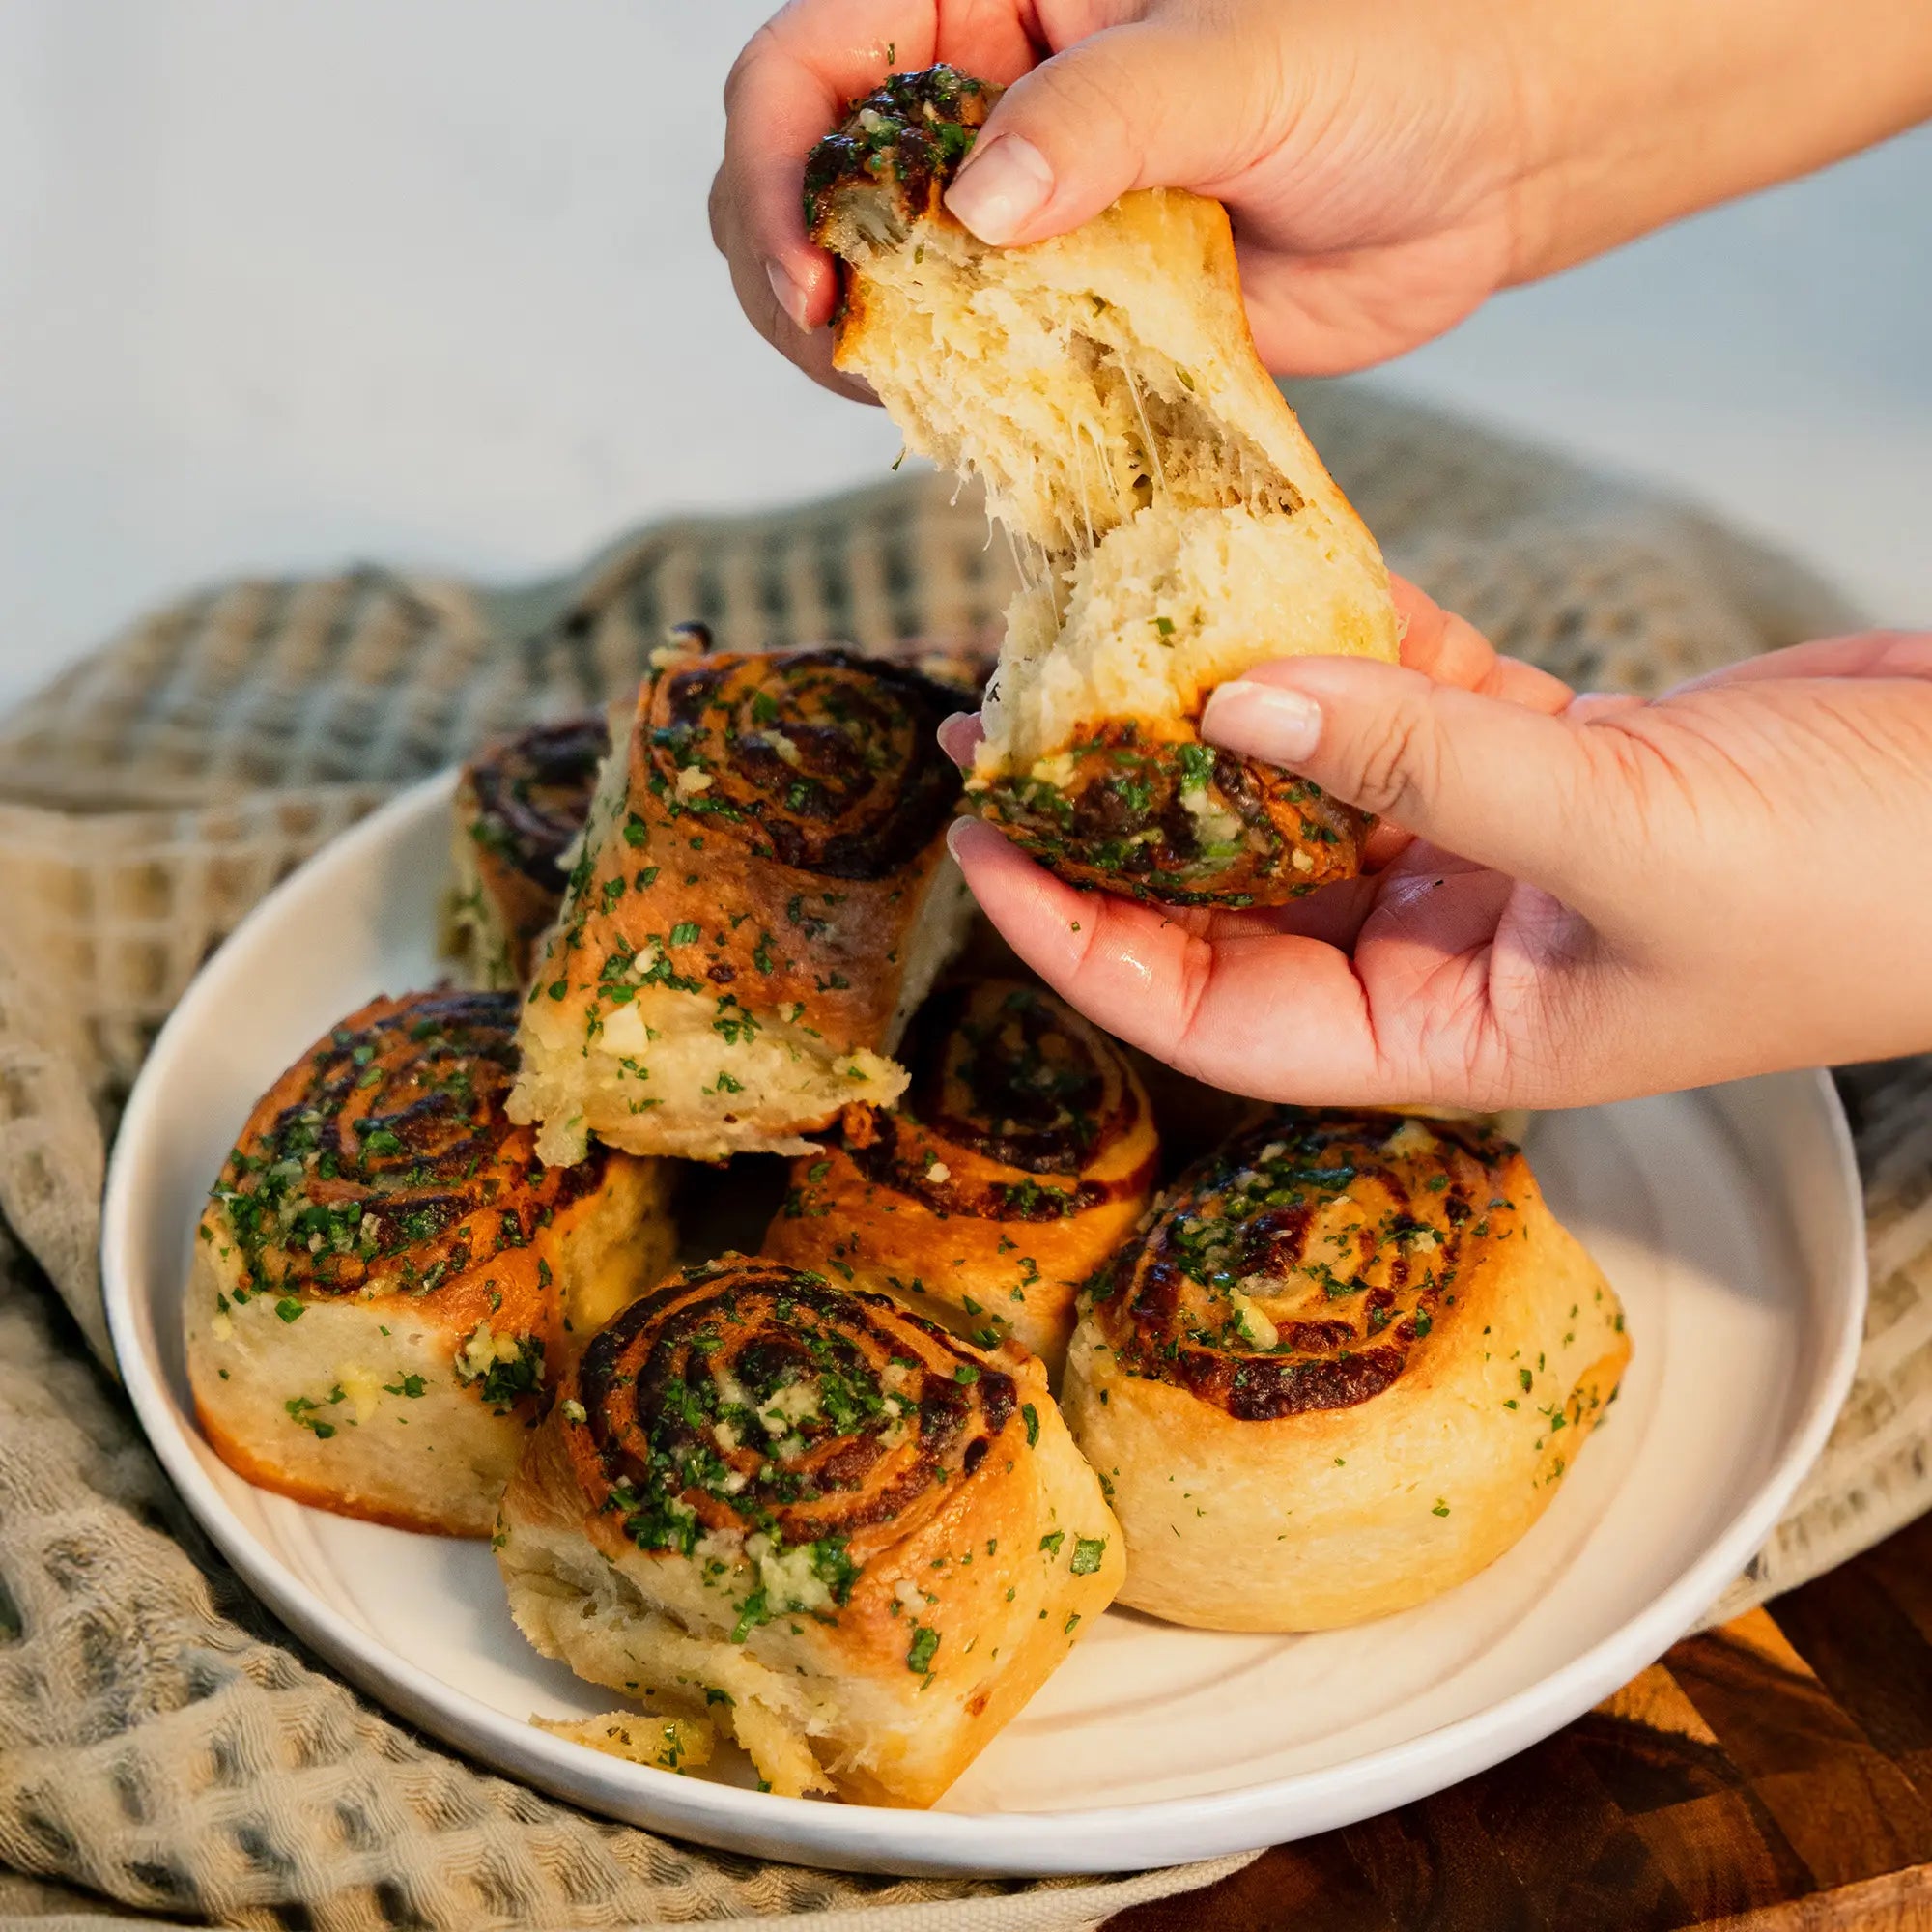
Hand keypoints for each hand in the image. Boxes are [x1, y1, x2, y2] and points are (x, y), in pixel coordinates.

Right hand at [714, 0, 1931, 395]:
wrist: (1487, 161)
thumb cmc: (1393, 57)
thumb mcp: (1244, 61)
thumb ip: (1106, 113)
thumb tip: (977, 203)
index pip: (815, 63)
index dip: (778, 164)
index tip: (808, 270)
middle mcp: (987, 101)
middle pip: (811, 181)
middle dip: (790, 268)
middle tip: (840, 351)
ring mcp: (1021, 215)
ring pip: (873, 283)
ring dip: (855, 347)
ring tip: (891, 390)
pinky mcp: (1070, 310)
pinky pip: (968, 359)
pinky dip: (944, 397)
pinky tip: (958, 420)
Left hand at [943, 584, 1931, 1108]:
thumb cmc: (1872, 886)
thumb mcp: (1627, 833)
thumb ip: (1425, 769)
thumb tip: (1236, 699)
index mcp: (1454, 1040)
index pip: (1217, 1014)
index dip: (1086, 942)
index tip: (987, 846)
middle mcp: (1449, 959)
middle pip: (1234, 897)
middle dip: (1118, 821)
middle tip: (1003, 726)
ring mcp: (1488, 857)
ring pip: (1305, 785)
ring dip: (1210, 714)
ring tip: (1088, 639)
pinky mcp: (1538, 760)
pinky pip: (1400, 699)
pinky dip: (1340, 638)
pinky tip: (1258, 577)